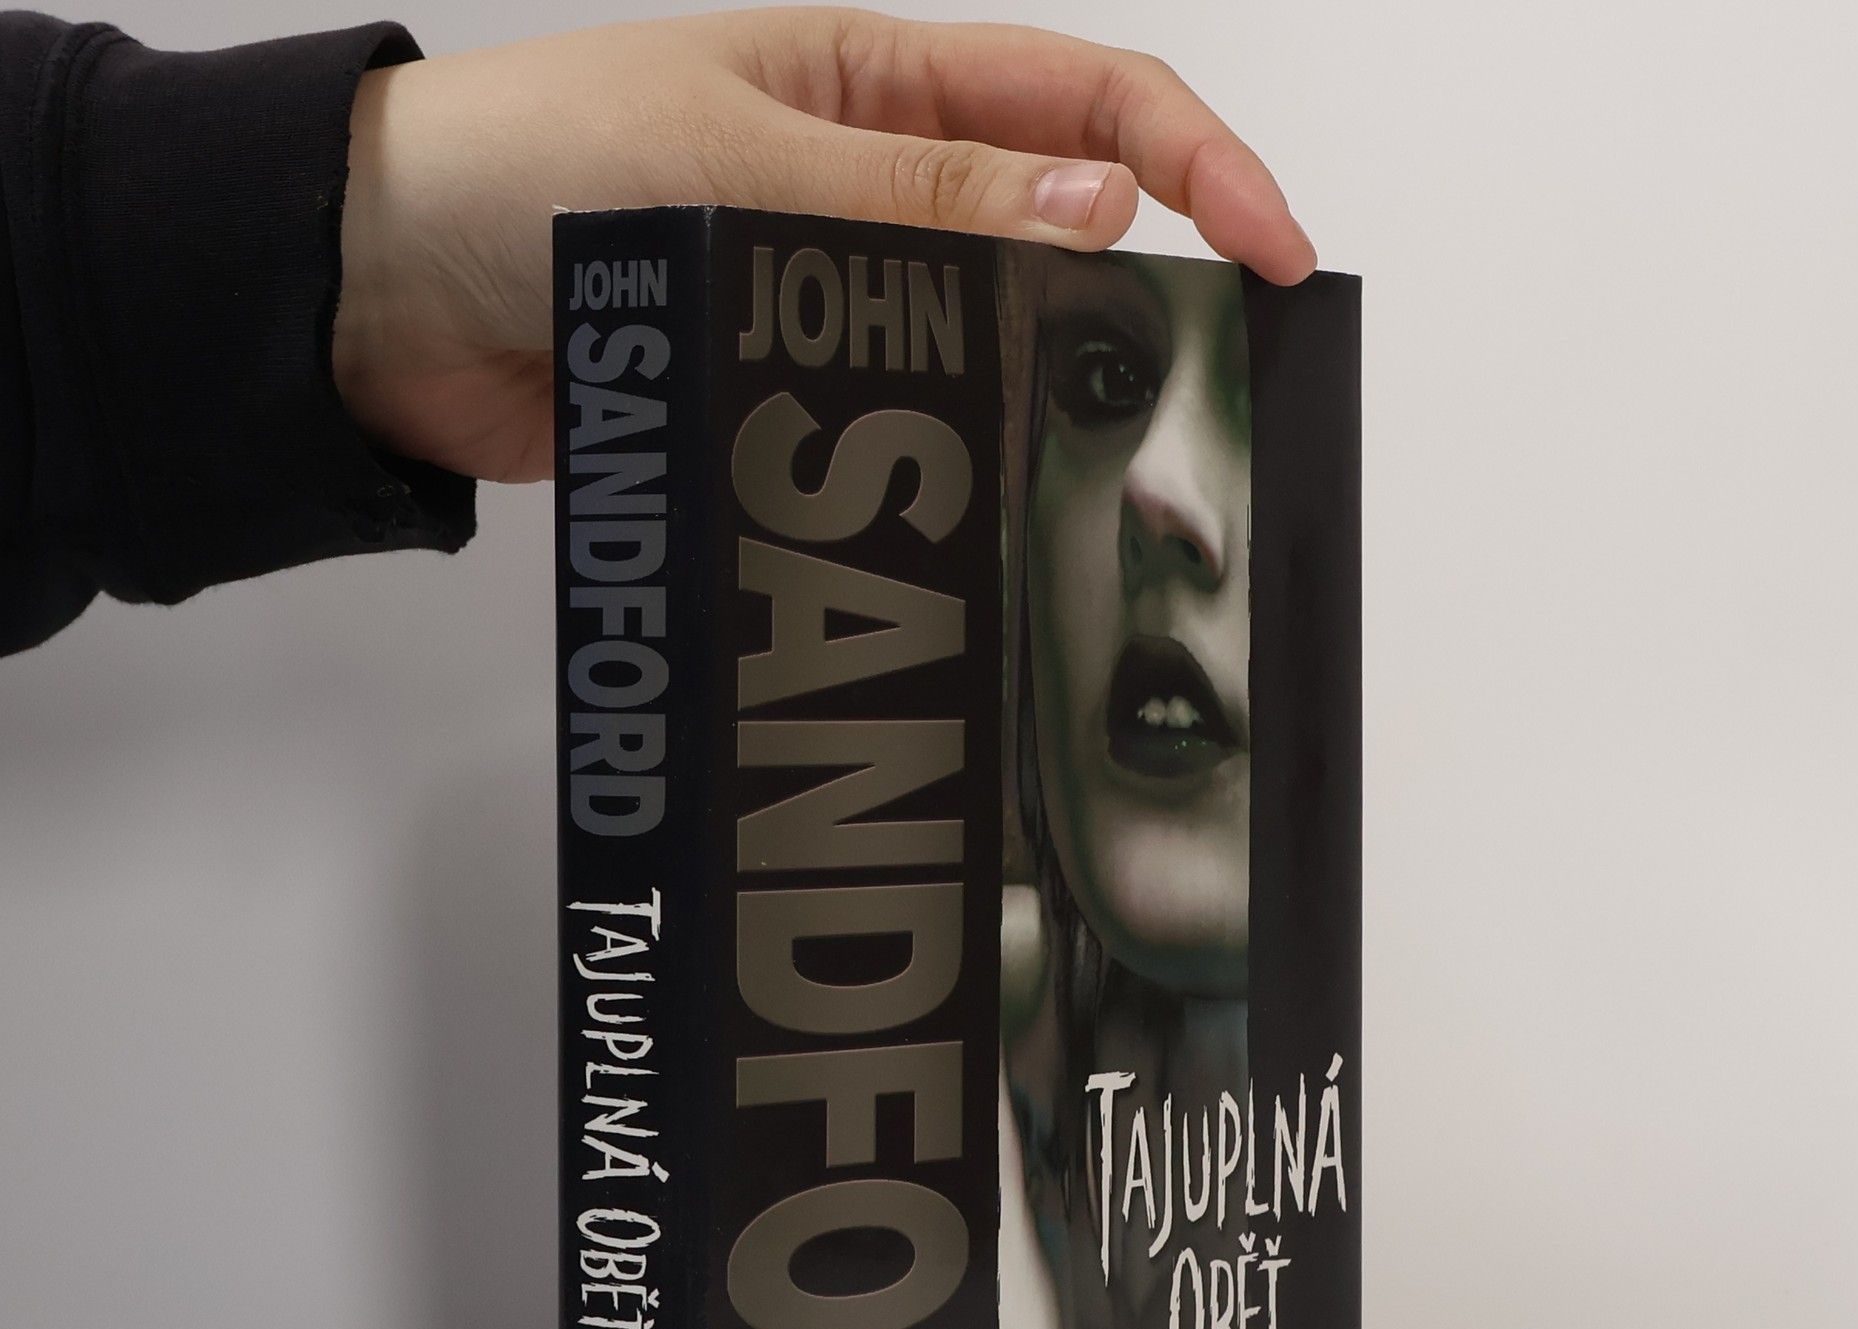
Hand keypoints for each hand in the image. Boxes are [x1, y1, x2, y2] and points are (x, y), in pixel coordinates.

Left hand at [333, 8, 1314, 483]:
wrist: (374, 296)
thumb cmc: (517, 168)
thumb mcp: (732, 152)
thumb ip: (918, 199)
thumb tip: (1091, 214)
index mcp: (874, 83)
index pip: (1082, 104)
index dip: (1196, 162)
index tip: (1272, 249)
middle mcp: (871, 192)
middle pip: (1056, 235)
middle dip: (1140, 296)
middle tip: (1198, 387)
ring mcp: (833, 300)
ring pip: (986, 351)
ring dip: (1032, 397)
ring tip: (1079, 459)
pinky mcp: (786, 400)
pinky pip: (897, 432)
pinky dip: (939, 468)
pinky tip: (964, 506)